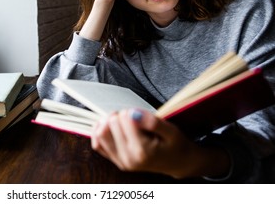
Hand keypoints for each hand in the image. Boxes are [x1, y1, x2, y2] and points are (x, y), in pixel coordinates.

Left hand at [91, 109, 230, 178]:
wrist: (177, 163)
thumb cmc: (175, 145)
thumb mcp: (171, 130)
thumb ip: (152, 122)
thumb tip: (132, 113)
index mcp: (143, 151)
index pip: (124, 119)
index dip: (132, 111)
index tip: (140, 115)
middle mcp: (129, 158)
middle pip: (111, 123)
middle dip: (121, 115)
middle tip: (134, 118)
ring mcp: (120, 161)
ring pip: (100, 133)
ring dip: (109, 122)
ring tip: (122, 121)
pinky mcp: (115, 161)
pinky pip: (97, 144)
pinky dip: (100, 132)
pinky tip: (109, 126)